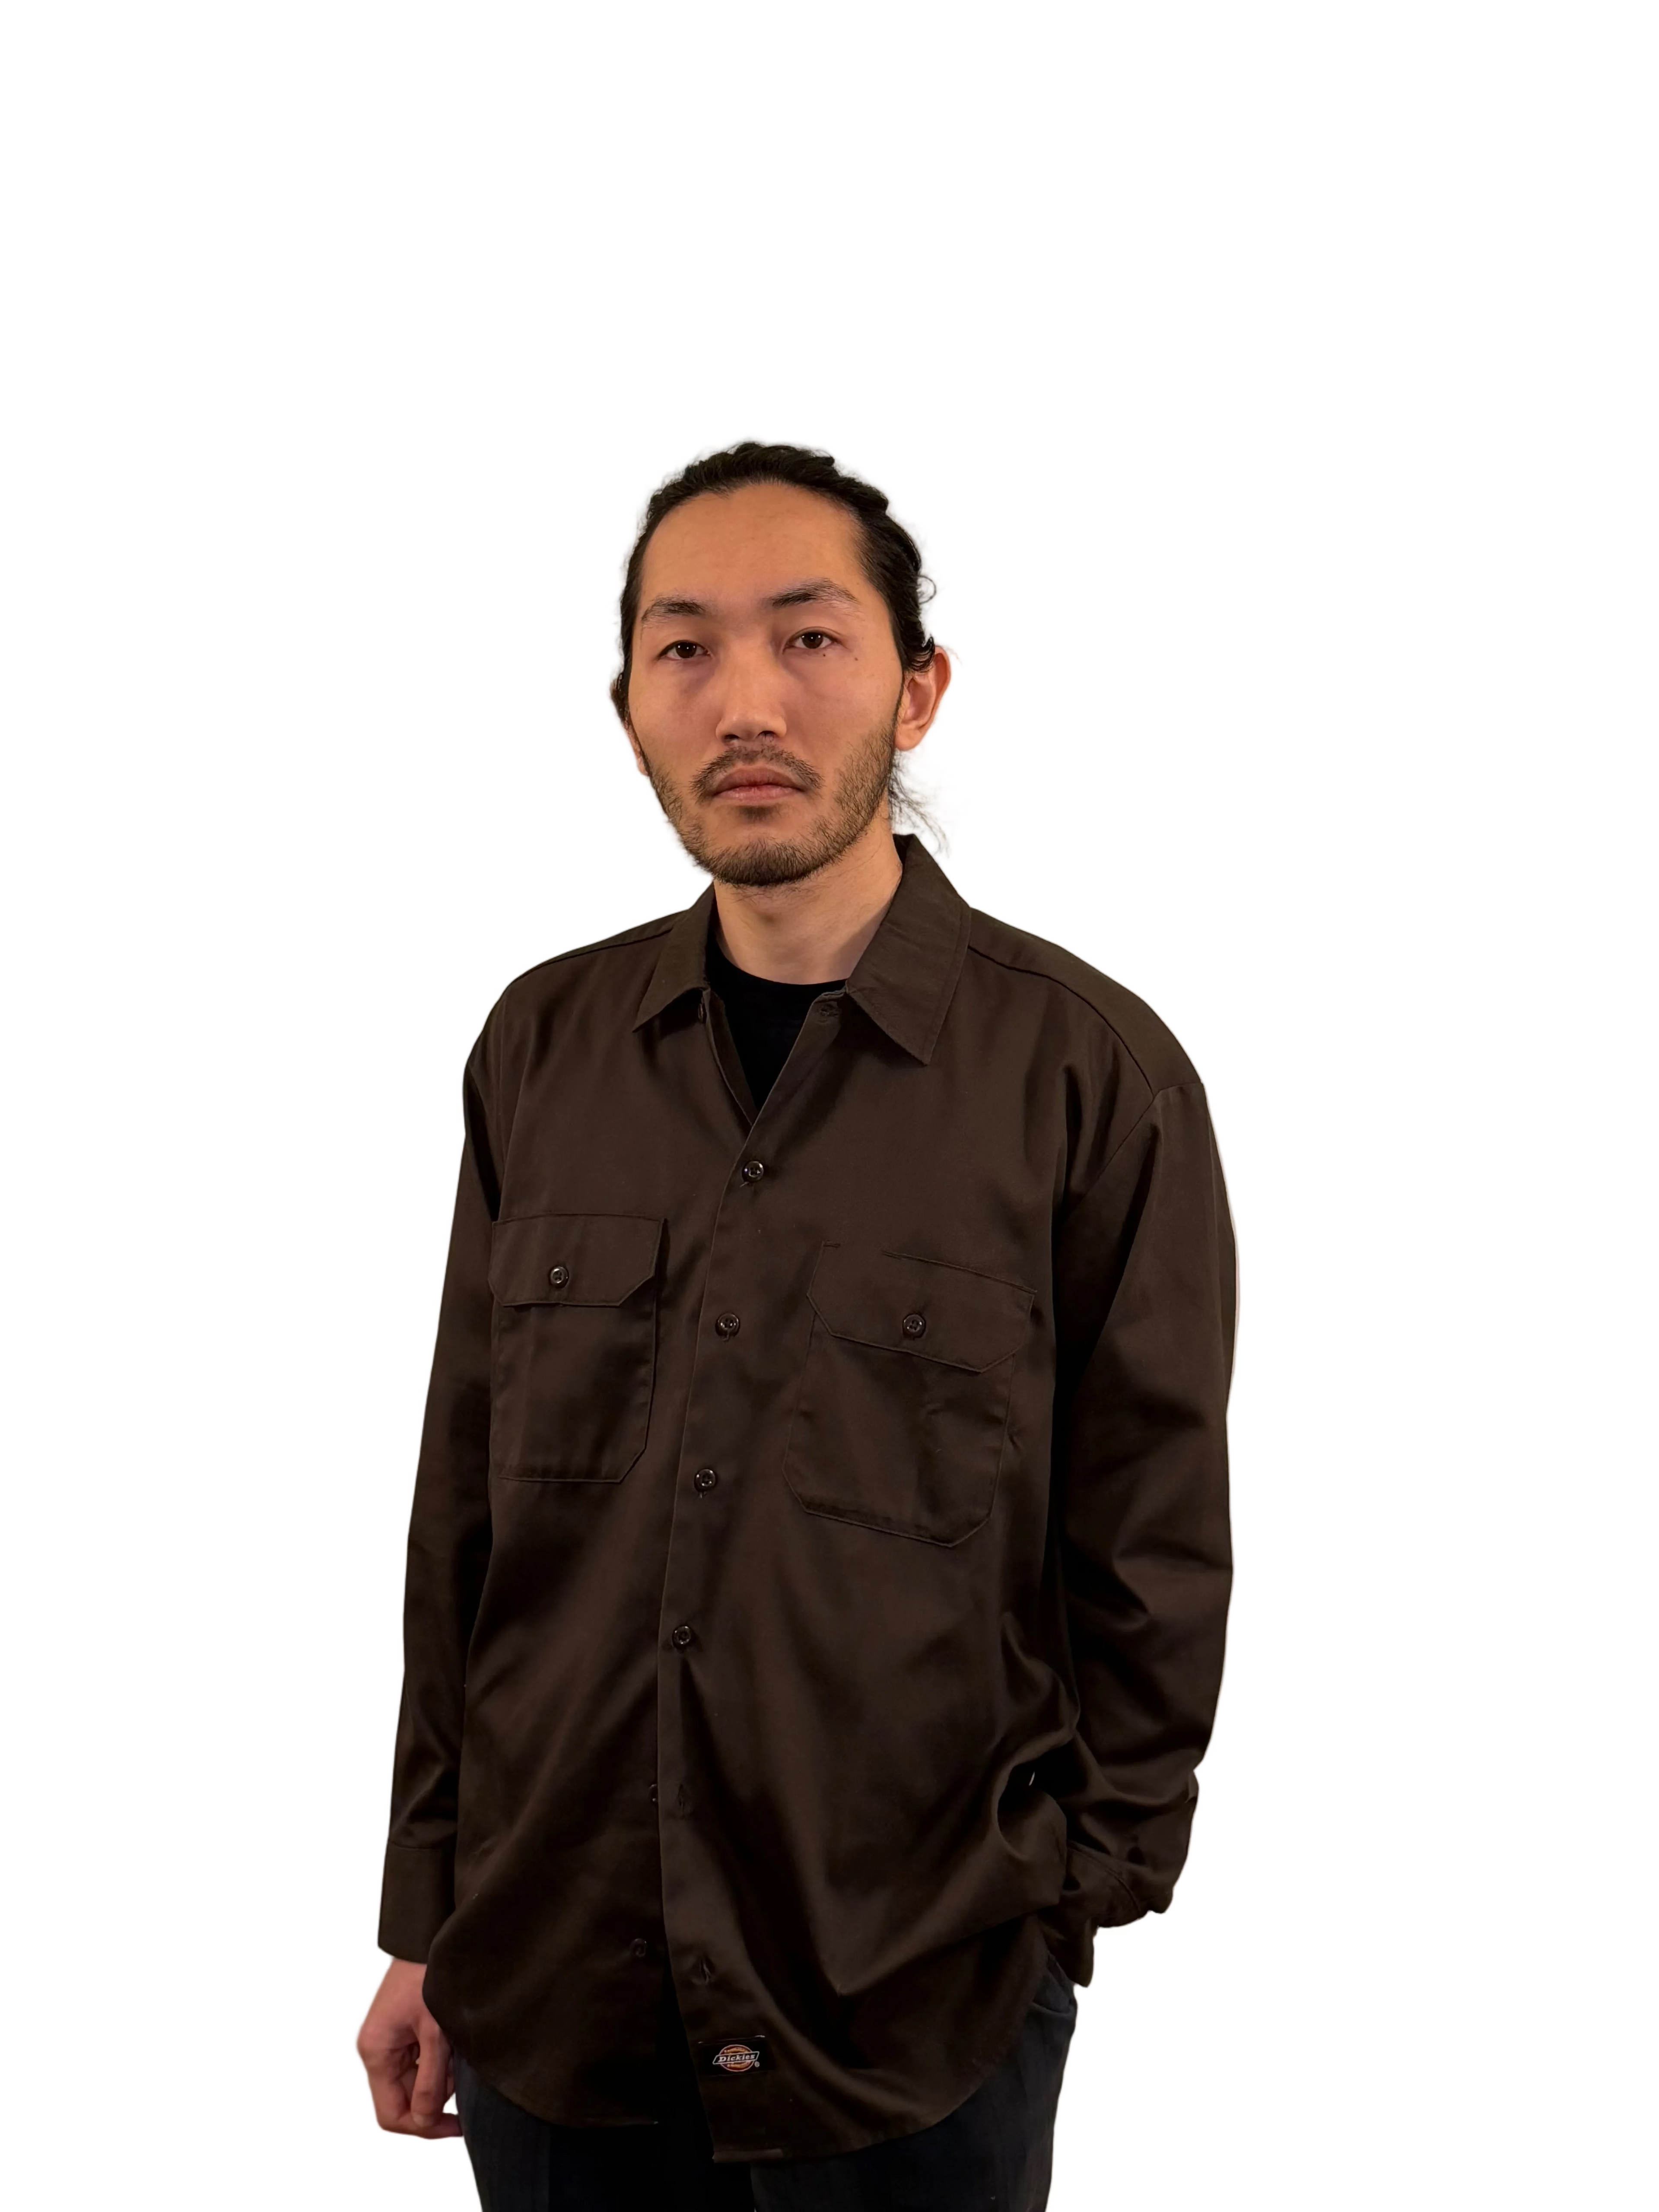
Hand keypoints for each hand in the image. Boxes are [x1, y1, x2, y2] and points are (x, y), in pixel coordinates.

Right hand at [357, 1957, 461, 2137]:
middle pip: (405, 2098)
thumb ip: (431, 2080)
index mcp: (377, 2051)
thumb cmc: (429, 1974)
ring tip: (459, 2047)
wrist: (429, 1933)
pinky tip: (454, 2040)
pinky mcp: (403, 2029)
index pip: (392, 2114)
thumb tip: (425, 2121)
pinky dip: (440, 2058)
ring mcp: (389, 2039)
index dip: (423, 2127)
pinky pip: (420, 2060)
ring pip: (416, 2080)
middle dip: (437, 2094)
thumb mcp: (435, 2032)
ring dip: (441, 2075)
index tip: (456, 2125)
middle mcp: (378, 2049)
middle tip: (462, 2072)